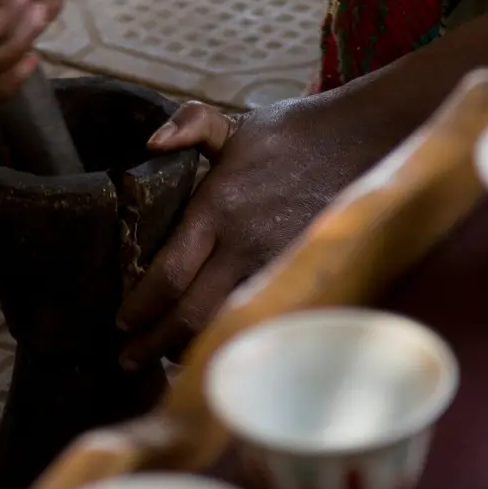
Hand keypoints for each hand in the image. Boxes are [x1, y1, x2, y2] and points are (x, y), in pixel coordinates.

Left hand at [116, 96, 386, 368]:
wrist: (367, 140)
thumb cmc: (293, 134)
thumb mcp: (234, 125)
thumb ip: (190, 125)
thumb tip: (151, 144)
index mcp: (218, 209)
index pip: (169, 273)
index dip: (141, 306)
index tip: (120, 323)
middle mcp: (245, 246)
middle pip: (191, 313)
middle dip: (155, 344)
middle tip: (128, 360)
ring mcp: (279, 267)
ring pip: (227, 326)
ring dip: (193, 350)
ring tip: (165, 363)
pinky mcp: (308, 278)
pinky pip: (264, 322)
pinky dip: (237, 342)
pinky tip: (219, 352)